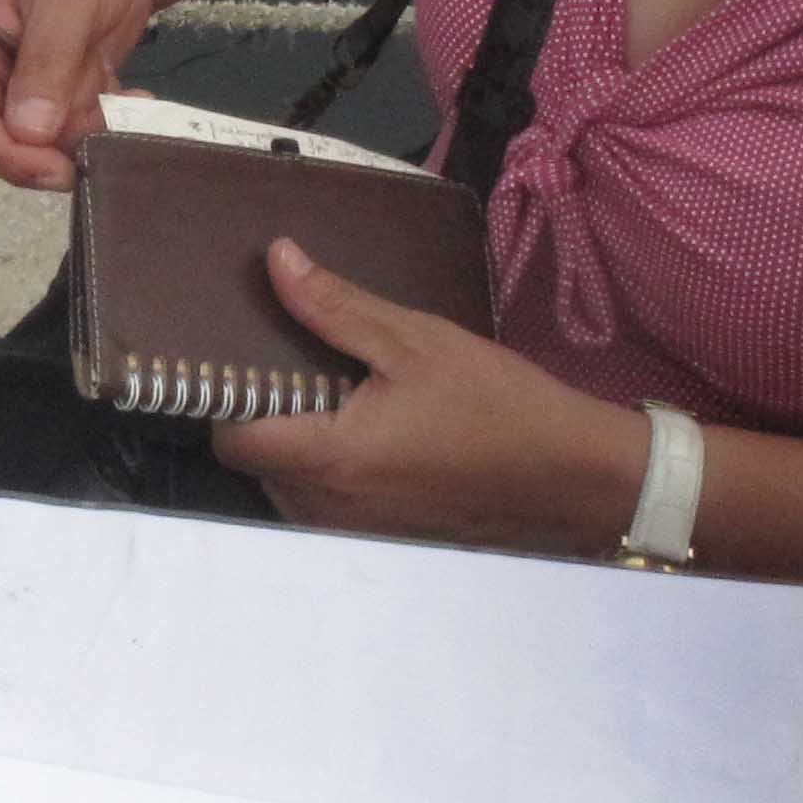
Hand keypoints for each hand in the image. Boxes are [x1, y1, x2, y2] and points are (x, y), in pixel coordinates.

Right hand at [0, 0, 224, 193]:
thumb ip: (47, 66)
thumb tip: (27, 135)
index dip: (4, 153)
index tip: (55, 169)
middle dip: (50, 148)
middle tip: (105, 137)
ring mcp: (14, 81)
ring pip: (38, 143)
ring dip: (85, 133)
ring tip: (130, 102)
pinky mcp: (52, 89)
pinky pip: (69, 129)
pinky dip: (102, 122)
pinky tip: (135, 97)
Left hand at [215, 242, 642, 549]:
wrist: (573, 479)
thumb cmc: (499, 407)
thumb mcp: (415, 340)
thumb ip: (335, 305)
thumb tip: (277, 261)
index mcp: (330, 460)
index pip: (231, 437)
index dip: (229, 395)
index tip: (249, 356)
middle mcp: (330, 510)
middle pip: (256, 462)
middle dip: (269, 415)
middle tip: (307, 364)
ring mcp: (355, 533)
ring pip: (289, 486)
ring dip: (301, 444)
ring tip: (346, 395)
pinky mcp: (381, 541)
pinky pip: (326, 505)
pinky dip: (334, 470)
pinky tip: (375, 432)